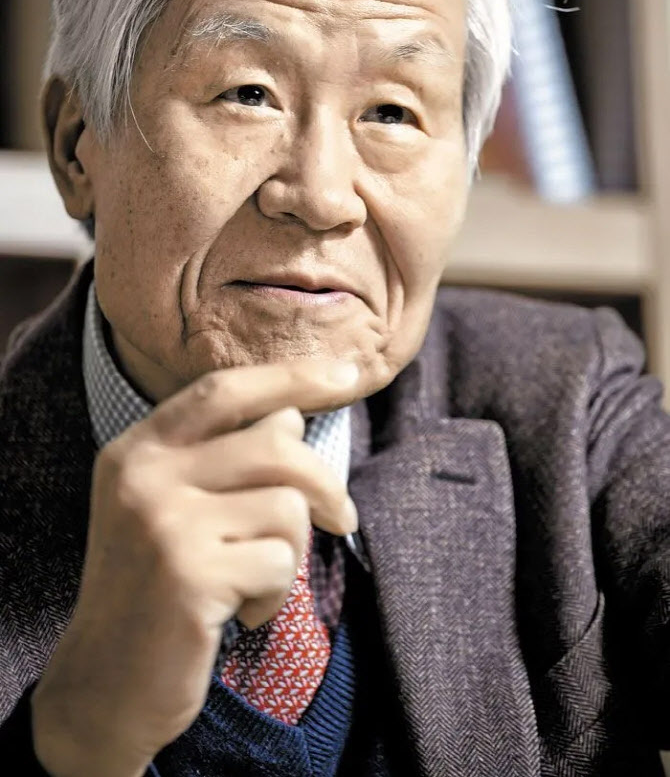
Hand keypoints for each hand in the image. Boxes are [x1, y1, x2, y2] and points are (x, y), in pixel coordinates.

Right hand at [31, 356, 358, 776]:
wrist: (102, 687)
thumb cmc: (155, 589)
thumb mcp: (175, 509)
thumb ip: (224, 458)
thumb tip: (292, 414)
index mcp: (138, 450)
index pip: (226, 391)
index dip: (293, 376)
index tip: (348, 372)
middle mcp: (144, 476)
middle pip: (276, 444)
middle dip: (326, 484)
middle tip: (343, 518)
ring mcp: (163, 524)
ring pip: (288, 507)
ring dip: (290, 553)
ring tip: (253, 581)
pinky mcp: (188, 577)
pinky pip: (280, 564)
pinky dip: (275, 594)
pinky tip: (238, 614)